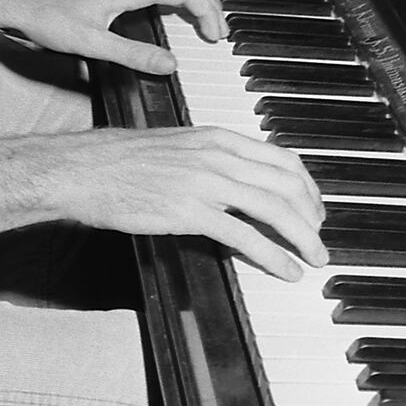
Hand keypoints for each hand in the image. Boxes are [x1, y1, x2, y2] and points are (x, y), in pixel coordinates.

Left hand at [0, 0, 224, 73]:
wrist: (15, 0)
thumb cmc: (47, 18)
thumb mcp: (92, 44)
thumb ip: (133, 54)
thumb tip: (170, 64)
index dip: (207, 11)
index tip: (215, 36)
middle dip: (208, 1)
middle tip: (220, 30)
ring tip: (204, 16)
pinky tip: (169, 5)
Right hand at [32, 124, 327, 279]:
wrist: (85, 168)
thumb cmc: (121, 160)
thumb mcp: (177, 146)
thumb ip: (211, 159)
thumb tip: (238, 179)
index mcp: (217, 136)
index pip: (281, 158)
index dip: (307, 186)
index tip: (315, 207)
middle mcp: (218, 155)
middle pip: (286, 184)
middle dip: (312, 214)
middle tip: (320, 237)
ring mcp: (205, 182)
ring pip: (274, 208)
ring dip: (303, 236)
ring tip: (315, 257)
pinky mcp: (190, 211)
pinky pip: (244, 235)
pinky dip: (273, 255)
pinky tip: (285, 269)